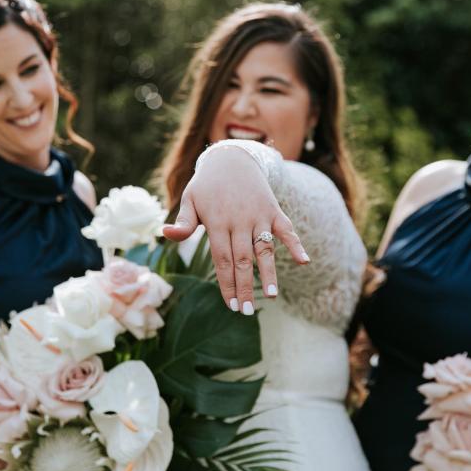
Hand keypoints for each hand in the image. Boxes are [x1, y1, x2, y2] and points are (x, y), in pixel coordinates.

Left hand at [163, 146, 308, 313]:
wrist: (232, 158)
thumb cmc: (207, 185)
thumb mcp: (190, 200)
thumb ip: (184, 222)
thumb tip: (166, 234)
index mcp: (217, 222)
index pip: (223, 260)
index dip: (227, 284)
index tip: (231, 306)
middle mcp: (239, 220)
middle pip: (243, 260)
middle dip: (245, 287)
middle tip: (247, 311)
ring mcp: (259, 215)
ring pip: (265, 248)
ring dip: (269, 273)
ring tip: (271, 295)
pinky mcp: (273, 210)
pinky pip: (287, 229)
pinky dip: (296, 244)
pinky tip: (304, 262)